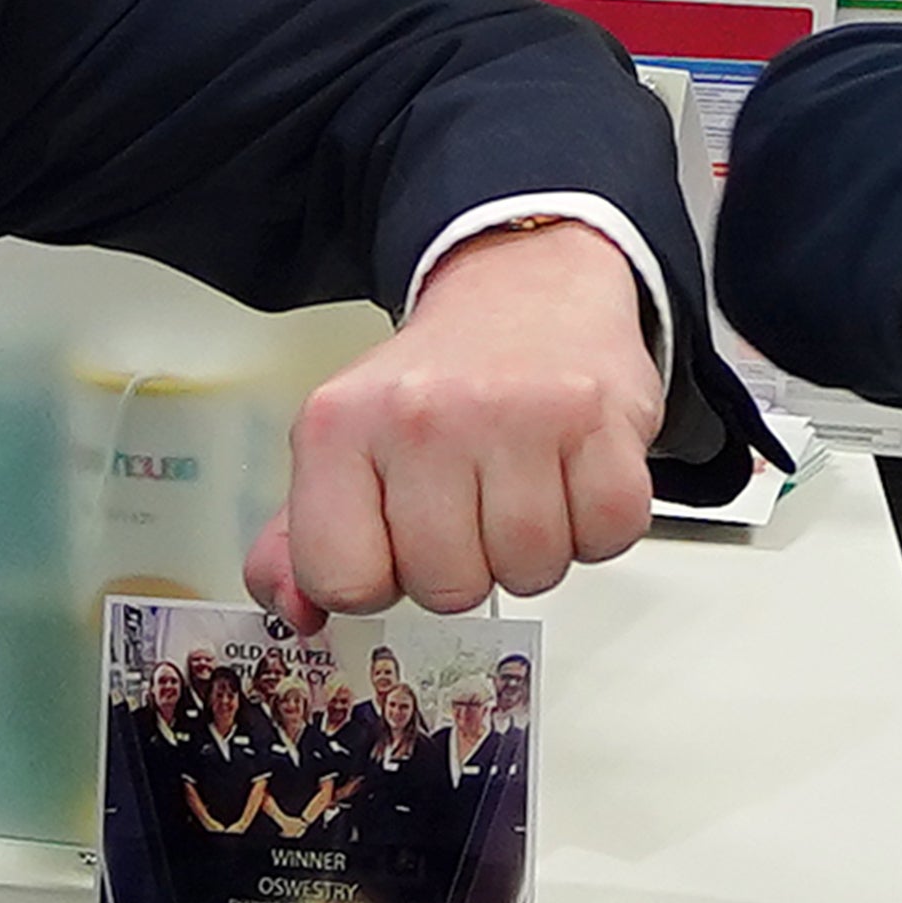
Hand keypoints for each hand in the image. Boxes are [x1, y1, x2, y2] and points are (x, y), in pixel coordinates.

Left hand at [253, 221, 661, 619]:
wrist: (523, 290)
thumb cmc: (435, 384)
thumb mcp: (342, 446)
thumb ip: (300, 541)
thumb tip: (297, 612)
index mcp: (337, 428)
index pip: (342, 581)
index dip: (377, 581)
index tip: (392, 545)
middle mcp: (421, 415)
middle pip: (446, 588)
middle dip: (464, 567)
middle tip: (467, 506)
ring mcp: (513, 415)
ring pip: (530, 571)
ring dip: (532, 550)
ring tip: (518, 486)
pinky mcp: (596, 417)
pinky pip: (604, 539)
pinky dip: (595, 527)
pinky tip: (567, 477)